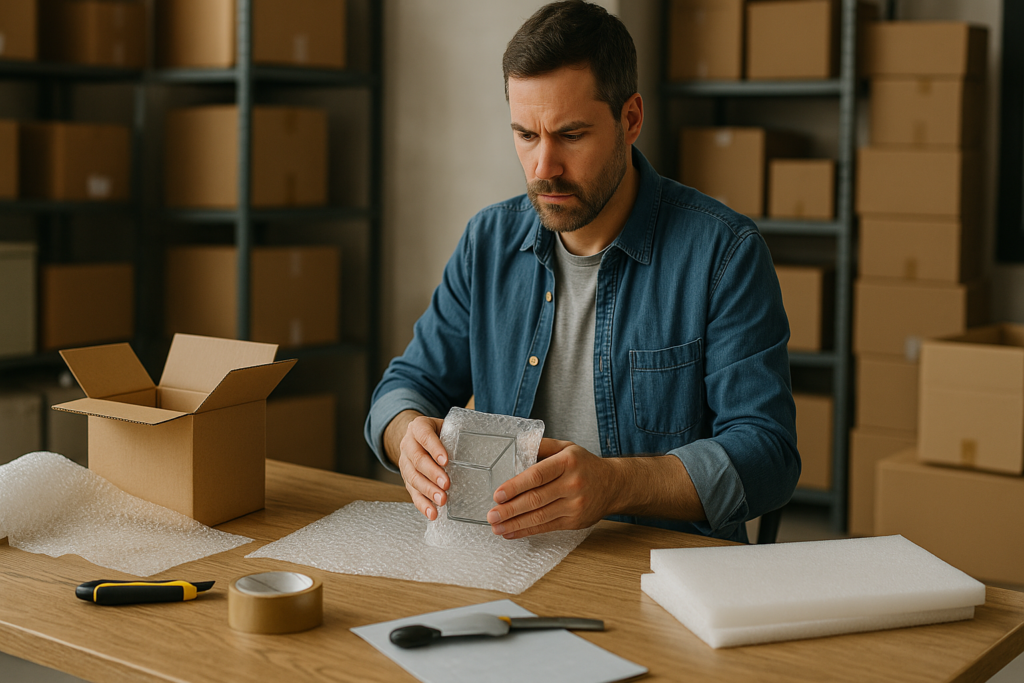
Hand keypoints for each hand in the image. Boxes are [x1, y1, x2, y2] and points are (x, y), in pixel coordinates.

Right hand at [389, 413, 448, 520]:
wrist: (416, 437)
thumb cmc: (437, 432)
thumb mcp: (445, 426)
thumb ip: (458, 432)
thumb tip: (487, 442)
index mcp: (418, 427)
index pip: (425, 436)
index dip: (434, 449)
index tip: (446, 461)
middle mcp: (408, 445)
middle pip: (418, 460)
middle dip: (432, 473)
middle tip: (446, 484)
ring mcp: (405, 463)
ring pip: (413, 478)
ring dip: (428, 491)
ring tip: (442, 500)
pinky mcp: (406, 479)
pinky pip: (412, 493)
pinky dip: (422, 504)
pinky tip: (432, 513)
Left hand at [485, 438, 618, 538]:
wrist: (614, 485)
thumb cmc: (585, 465)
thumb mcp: (566, 447)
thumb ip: (542, 446)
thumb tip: (517, 446)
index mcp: (567, 462)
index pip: (537, 475)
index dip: (516, 486)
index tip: (498, 494)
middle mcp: (572, 484)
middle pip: (536, 499)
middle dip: (510, 509)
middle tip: (492, 515)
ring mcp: (575, 505)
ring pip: (540, 517)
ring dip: (515, 524)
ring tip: (496, 526)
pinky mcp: (575, 521)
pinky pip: (547, 527)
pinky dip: (527, 531)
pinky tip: (512, 532)